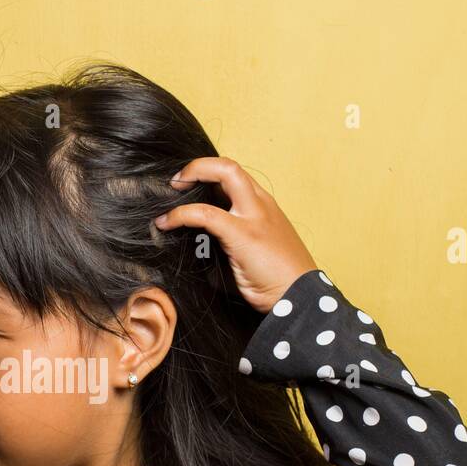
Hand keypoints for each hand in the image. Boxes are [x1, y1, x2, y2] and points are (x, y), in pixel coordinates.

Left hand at [153, 156, 316, 312]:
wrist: (299, 299)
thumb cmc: (276, 282)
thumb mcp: (252, 253)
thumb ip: (229, 241)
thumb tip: (195, 247)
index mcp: (265, 207)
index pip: (236, 177)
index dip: (210, 175)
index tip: (190, 187)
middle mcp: (261, 205)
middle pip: (231, 166)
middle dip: (200, 166)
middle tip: (178, 182)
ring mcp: (255, 216)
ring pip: (225, 172)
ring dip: (193, 175)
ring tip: (170, 194)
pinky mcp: (243, 234)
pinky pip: (206, 214)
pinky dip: (181, 214)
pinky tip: (167, 222)